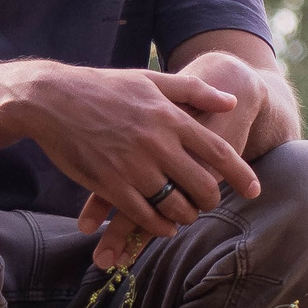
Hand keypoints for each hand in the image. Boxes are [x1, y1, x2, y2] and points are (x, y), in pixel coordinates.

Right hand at [0, 63, 257, 267]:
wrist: (51, 99)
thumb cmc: (103, 87)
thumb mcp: (151, 80)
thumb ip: (194, 91)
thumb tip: (230, 103)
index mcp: (170, 117)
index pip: (218, 152)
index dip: (241, 175)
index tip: (256, 190)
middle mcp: (157, 143)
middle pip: (202, 185)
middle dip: (210, 200)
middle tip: (210, 202)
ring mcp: (132, 166)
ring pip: (174, 205)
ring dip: (185, 216)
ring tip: (186, 214)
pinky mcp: (109, 185)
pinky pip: (143, 216)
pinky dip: (158, 227)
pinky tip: (163, 227)